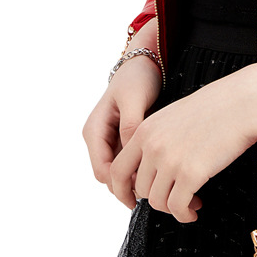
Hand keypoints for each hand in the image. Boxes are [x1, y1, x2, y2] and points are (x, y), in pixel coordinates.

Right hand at [82, 53, 162, 200]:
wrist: (144, 62)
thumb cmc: (136, 77)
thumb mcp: (133, 99)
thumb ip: (130, 126)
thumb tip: (131, 152)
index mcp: (94, 131)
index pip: (102, 170)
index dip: (120, 185)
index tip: (143, 191)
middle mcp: (100, 139)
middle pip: (111, 176)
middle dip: (130, 187)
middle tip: (157, 194)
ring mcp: (111, 140)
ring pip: (122, 171)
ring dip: (138, 180)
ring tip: (162, 185)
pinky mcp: (124, 139)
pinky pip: (131, 161)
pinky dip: (143, 169)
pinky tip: (161, 172)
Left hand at [107, 67, 256, 218]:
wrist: (242, 103)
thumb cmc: (216, 106)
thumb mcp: (174, 116)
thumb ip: (157, 138)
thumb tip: (152, 169)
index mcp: (145, 130)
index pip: (118, 169)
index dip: (122, 190)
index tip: (132, 199)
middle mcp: (152, 146)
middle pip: (139, 188)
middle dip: (155, 199)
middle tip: (172, 199)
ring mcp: (170, 160)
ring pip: (156, 201)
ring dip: (171, 208)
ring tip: (188, 204)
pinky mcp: (191, 173)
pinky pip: (177, 206)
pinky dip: (183, 214)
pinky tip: (193, 210)